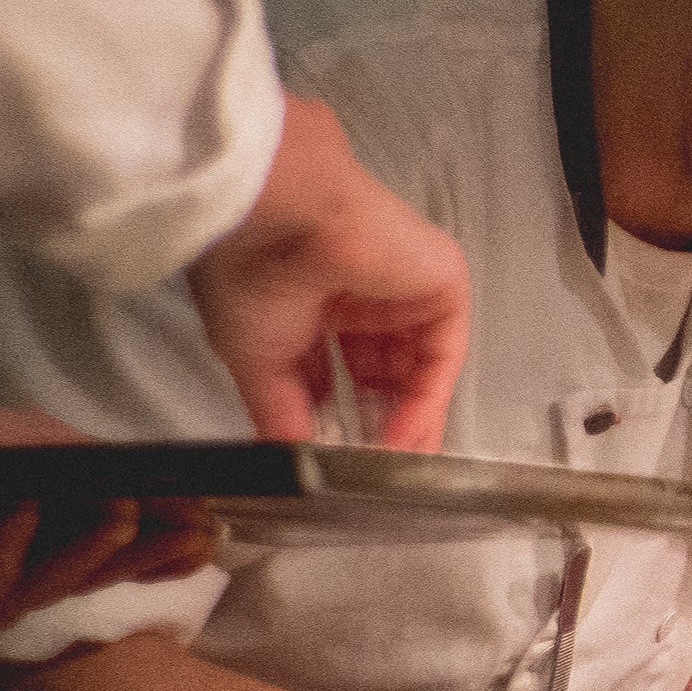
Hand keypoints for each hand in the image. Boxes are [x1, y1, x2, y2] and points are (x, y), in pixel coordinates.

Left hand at [0, 398, 214, 634]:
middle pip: (101, 575)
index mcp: (50, 539)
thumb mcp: (29, 440)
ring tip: (120, 513)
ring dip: (88, 551)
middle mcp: (24, 573)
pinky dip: (7, 549)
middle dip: (148, 555)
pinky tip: (22, 510)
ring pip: (54, 588)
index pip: (122, 555)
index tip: (211, 535)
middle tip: (193, 532)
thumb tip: (168, 488)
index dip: (167, 551)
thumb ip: (90, 463)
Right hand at [184, 95, 470, 450]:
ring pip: (417, 371)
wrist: (274, 210)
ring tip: (393, 472)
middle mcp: (362, 297)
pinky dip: (426, 403)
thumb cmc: (249, 268)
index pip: (336, 376)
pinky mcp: (442, 285)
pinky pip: (441, 356)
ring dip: (408, 425)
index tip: (337, 471)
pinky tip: (403, 440)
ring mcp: (405, 292)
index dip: (338, 424)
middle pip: (384, 377)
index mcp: (312, 304)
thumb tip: (293, 462)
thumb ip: (283, 414)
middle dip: (379, 429)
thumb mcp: (257, 359)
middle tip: (376, 481)